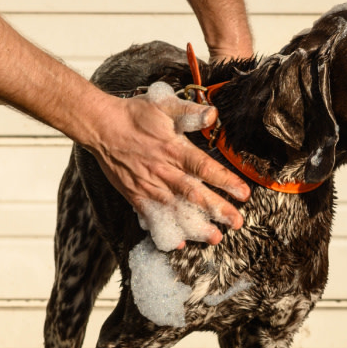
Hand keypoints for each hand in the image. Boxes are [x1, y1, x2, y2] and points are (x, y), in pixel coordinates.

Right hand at [84, 83, 248, 250]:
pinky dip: (163, 229)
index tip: (244, 193)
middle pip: (194, 194)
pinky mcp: (136, 195)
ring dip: (196, 225)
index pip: (205, 168)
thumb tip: (212, 114)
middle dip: (218, 210)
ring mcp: (149, 186)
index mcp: (174, 150)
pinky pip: (151, 216)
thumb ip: (190, 112)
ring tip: (214, 238)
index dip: (226, 181)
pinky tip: (177, 242)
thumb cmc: (135, 115)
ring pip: (176, 210)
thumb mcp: (164, 104)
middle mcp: (164, 172)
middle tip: (237, 223)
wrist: (102, 127)